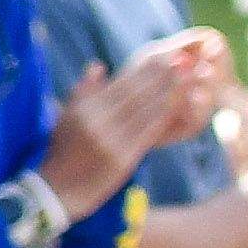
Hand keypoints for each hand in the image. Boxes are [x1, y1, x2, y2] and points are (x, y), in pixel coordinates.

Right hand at [41, 33, 223, 212]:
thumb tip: (99, 64)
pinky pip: (150, 132)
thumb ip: (84, 91)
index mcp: (85, 109)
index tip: (166, 57)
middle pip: (137, 94)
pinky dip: (168, 116)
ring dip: (172, 92)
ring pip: (147, 111)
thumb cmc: (63, 153)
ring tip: (190, 77)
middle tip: (186, 61)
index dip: (146, 70)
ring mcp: (111, 140)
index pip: (122, 84)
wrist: (57, 191)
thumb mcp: (66, 118)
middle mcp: (97, 121)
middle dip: (163, 76)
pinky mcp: (123, 158)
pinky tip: (182, 107)